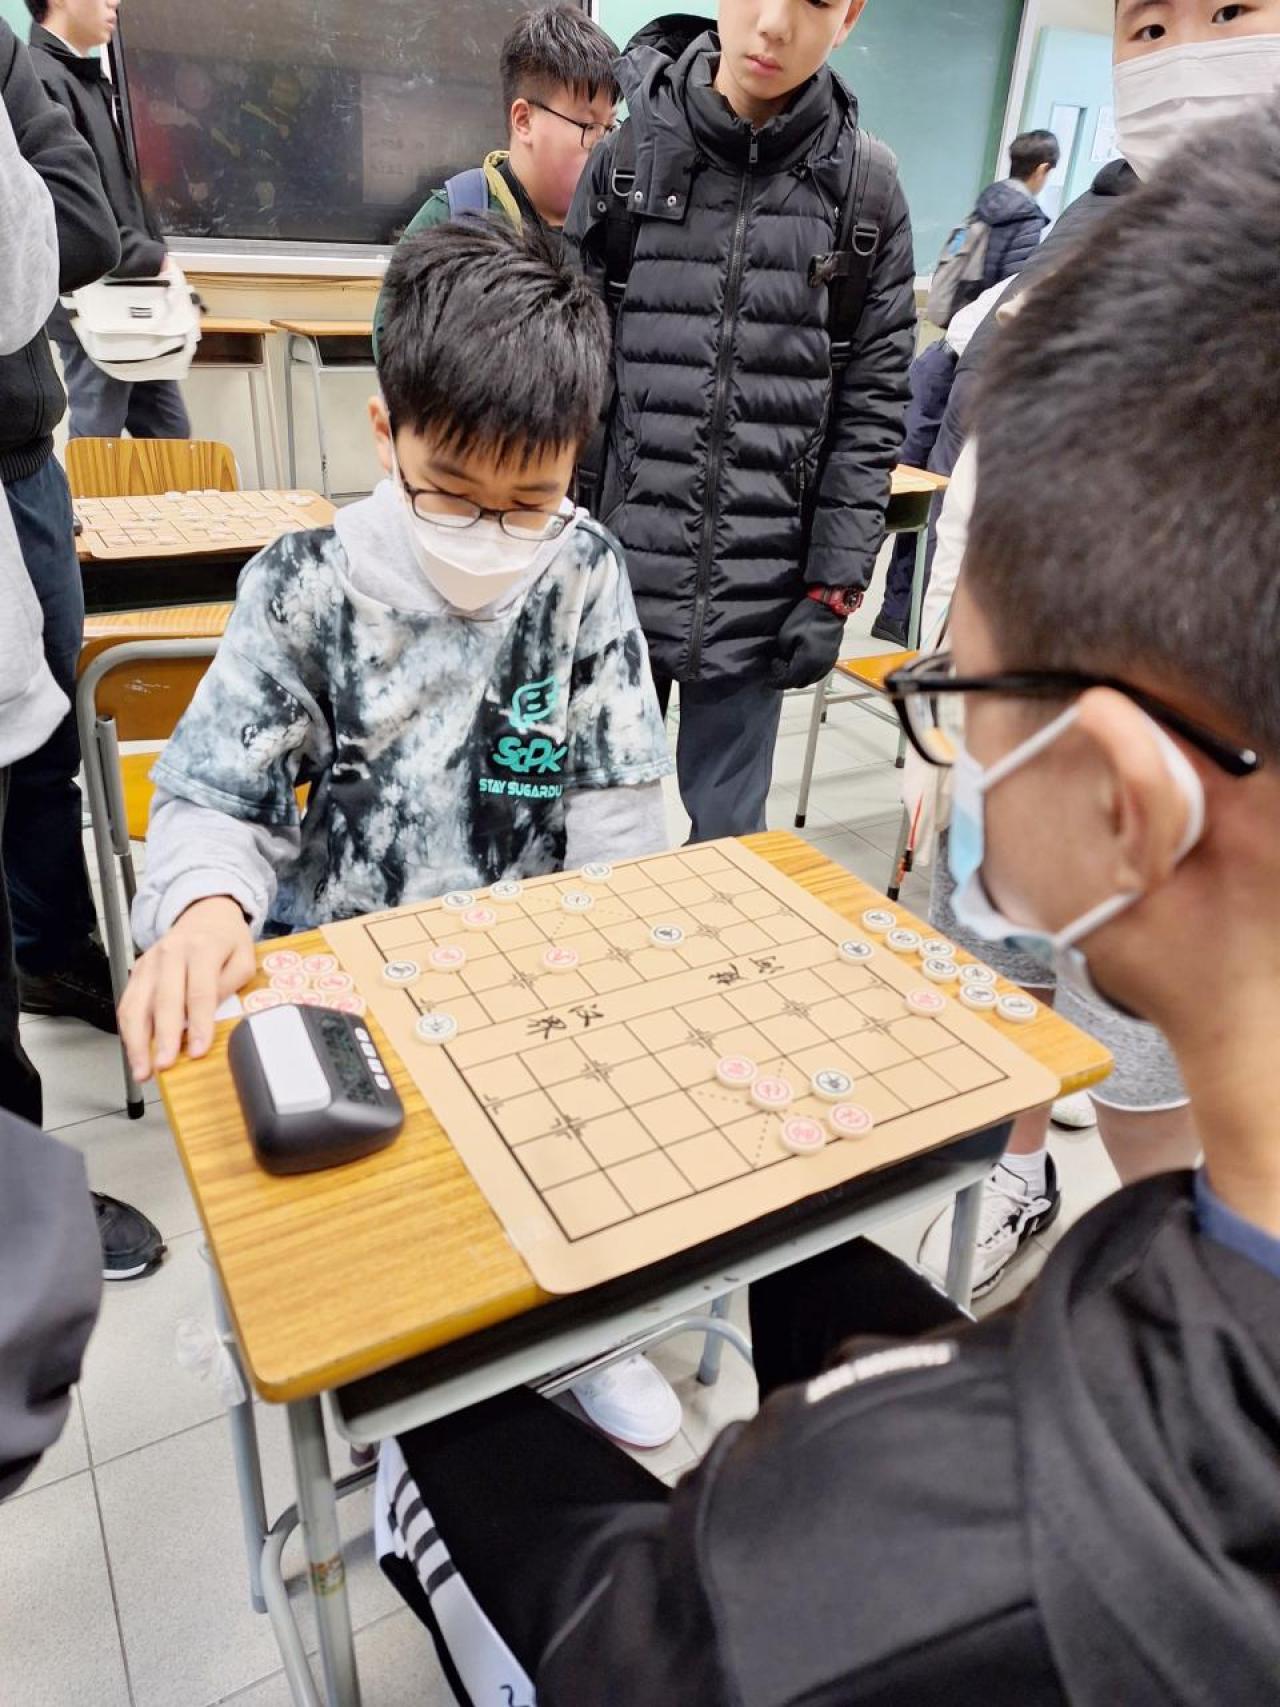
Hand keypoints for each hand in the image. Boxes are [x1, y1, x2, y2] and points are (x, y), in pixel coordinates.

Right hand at [118, 897, 255, 1082]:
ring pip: (136, 1005)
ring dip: (137, 1042)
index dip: (199, 1025)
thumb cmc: (227, 939)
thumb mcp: (244, 958)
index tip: (198, 1051)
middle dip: (163, 1038)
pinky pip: (127, 1003)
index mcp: (202, 949)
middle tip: (165, 1065)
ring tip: (143, 1070)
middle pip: (164, 1001)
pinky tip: (135, 1051)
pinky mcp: (138, 970)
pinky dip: (128, 1030)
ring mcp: (150, 962)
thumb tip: (212, 1014)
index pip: (200, 993)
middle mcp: (171, 954)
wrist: (204, 912)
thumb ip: (231, 984)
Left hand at [771, 595, 845, 689]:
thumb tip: (782, 662)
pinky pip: (819, 673)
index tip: (769, 676)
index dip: (777, 681)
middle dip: (787, 680)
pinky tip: (801, 664)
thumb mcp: (786, 635)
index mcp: (808, 662)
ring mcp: (828, 662)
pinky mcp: (832, 657)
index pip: (789, 681)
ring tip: (789, 665)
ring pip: (810, 680)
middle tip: (778, 668)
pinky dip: (808, 673)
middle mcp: (821, 666)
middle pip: (800, 683)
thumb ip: (783, 654)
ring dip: (798, 677)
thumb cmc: (808, 616)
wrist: (828, 606)